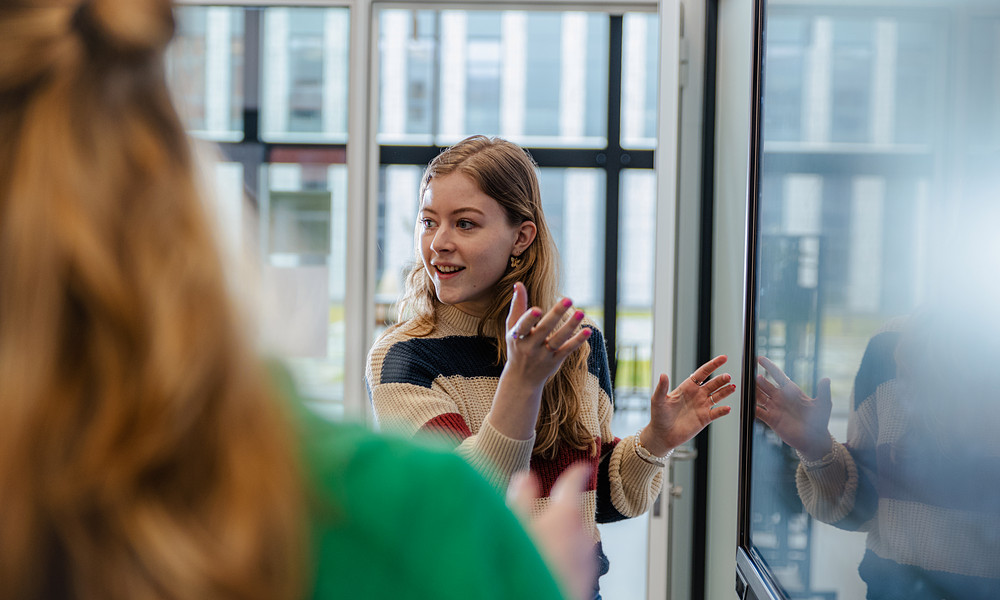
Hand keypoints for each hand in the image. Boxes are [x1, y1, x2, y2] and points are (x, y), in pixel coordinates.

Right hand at [502, 281, 590, 389]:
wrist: (521, 379)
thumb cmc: (517, 346)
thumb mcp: (511, 328)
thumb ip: (517, 306)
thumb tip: (518, 284)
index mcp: (517, 336)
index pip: (523, 326)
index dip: (529, 319)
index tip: (538, 309)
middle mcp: (530, 347)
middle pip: (544, 330)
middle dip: (556, 315)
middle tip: (569, 299)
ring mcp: (543, 355)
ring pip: (558, 340)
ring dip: (570, 326)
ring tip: (581, 312)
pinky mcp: (555, 361)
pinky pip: (567, 350)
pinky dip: (577, 341)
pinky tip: (587, 331)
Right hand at [507, 464, 595, 599]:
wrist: (539, 596)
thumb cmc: (527, 563)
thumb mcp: (515, 524)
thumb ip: (521, 497)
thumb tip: (524, 477)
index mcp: (566, 512)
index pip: (575, 481)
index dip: (576, 472)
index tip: (580, 466)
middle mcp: (582, 531)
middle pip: (573, 511)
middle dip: (560, 510)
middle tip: (540, 517)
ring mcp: (586, 555)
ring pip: (576, 536)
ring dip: (563, 536)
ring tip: (539, 546)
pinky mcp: (586, 576)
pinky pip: (577, 558)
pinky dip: (566, 556)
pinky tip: (548, 564)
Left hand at [641, 355, 734, 455]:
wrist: (662, 435)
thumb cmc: (659, 416)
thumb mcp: (658, 400)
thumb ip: (662, 387)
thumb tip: (663, 375)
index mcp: (687, 387)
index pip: (702, 373)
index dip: (713, 365)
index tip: (723, 358)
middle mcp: (697, 395)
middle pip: (713, 383)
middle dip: (721, 379)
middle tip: (727, 376)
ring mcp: (702, 406)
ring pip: (717, 396)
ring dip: (725, 391)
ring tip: (732, 387)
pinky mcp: (704, 418)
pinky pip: (716, 413)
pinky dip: (722, 410)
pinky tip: (727, 408)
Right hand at [755, 356, 832, 460]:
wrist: (814, 440)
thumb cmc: (820, 421)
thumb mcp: (823, 405)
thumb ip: (823, 392)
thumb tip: (826, 379)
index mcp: (792, 391)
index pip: (778, 376)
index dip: (769, 367)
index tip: (760, 359)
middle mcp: (781, 398)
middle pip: (766, 385)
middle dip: (757, 379)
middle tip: (749, 372)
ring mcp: (775, 408)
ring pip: (760, 396)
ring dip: (753, 391)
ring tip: (745, 384)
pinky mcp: (771, 419)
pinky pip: (758, 412)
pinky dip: (751, 408)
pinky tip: (746, 403)